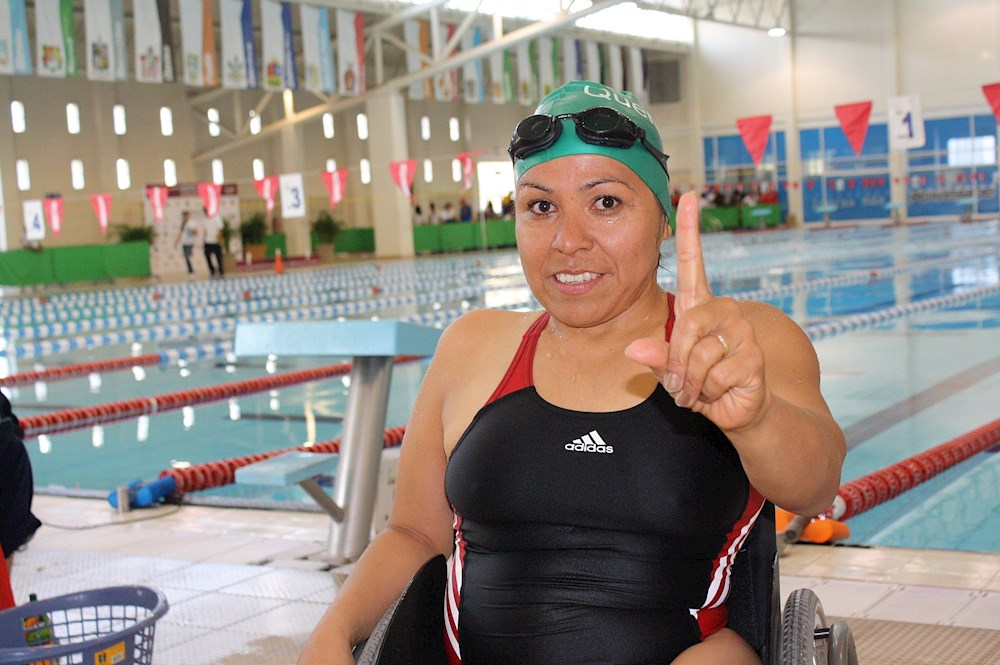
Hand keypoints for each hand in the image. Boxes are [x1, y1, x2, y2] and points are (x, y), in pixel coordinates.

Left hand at [625, 192, 768, 431]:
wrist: (739, 411)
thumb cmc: (701, 384)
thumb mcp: (670, 370)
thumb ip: (656, 357)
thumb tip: (634, 349)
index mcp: (699, 306)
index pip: (693, 261)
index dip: (689, 230)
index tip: (687, 195)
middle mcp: (723, 310)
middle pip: (686, 326)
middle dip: (676, 363)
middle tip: (681, 383)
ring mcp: (742, 331)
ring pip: (699, 355)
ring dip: (691, 382)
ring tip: (701, 389)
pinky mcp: (754, 356)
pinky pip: (715, 375)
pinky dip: (709, 392)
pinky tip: (720, 392)